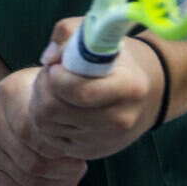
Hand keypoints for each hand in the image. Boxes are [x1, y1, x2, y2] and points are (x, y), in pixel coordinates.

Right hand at [0, 68, 87, 185]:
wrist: (0, 106)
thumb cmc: (36, 97)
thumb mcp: (46, 89)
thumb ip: (63, 102)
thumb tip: (92, 127)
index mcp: (9, 92)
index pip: (36, 132)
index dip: (61, 149)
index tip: (82, 152)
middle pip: (31, 160)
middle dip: (63, 172)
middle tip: (81, 169)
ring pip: (24, 178)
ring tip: (73, 179)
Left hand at [30, 18, 164, 160]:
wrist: (147, 92)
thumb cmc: (118, 58)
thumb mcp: (100, 34)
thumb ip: (69, 33)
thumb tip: (48, 57)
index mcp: (129, 87)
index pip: (78, 92)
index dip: (55, 77)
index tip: (55, 65)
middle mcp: (120, 119)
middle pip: (55, 110)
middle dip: (42, 88)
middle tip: (47, 75)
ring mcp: (105, 140)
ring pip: (47, 126)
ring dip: (40, 103)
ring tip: (52, 88)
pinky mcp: (91, 152)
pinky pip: (52, 139)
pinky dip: (47, 121)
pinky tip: (58, 105)